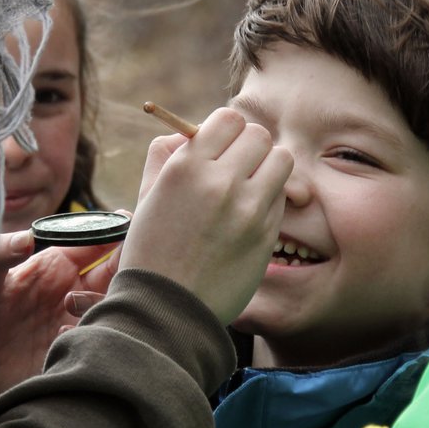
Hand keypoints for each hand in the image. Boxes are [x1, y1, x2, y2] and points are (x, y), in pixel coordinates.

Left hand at [0, 230, 119, 416]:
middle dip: (127, 268)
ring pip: (111, 309)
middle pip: (112, 275)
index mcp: (51, 268)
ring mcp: (71, 326)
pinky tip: (72, 338)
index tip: (131, 224)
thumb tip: (27, 235)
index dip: (113, 232)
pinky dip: (100, 338)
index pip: (93, 244)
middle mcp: (68, 294)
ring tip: (74, 307)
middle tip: (133, 268)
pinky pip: (99, 344)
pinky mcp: (70, 357)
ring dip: (108, 305)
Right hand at [121, 108, 291, 323]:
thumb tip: (188, 133)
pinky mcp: (267, 235)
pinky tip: (248, 218)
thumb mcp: (146, 195)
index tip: (221, 146)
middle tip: (237, 166)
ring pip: (281, 161)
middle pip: (260, 135)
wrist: (166, 309)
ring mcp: (248, 210)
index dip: (227, 129)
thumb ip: (164, 154)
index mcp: (187, 167)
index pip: (230, 118)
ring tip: (249, 187)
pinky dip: (270, 200)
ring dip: (268, 169)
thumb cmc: (151, 249)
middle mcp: (221, 183)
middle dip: (250, 146)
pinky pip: (282, 198)